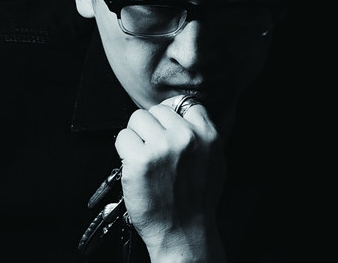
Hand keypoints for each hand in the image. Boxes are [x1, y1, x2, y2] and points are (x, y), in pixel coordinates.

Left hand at [114, 96, 226, 261]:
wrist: (182, 232)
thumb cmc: (196, 202)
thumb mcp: (215, 162)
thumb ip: (203, 135)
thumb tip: (185, 113)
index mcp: (207, 135)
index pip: (183, 104)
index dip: (171, 118)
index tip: (167, 130)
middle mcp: (185, 138)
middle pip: (156, 110)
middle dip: (151, 128)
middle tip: (154, 150)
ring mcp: (161, 147)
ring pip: (137, 119)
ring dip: (136, 136)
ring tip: (144, 158)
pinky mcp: (139, 159)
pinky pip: (122, 137)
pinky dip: (123, 150)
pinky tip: (134, 166)